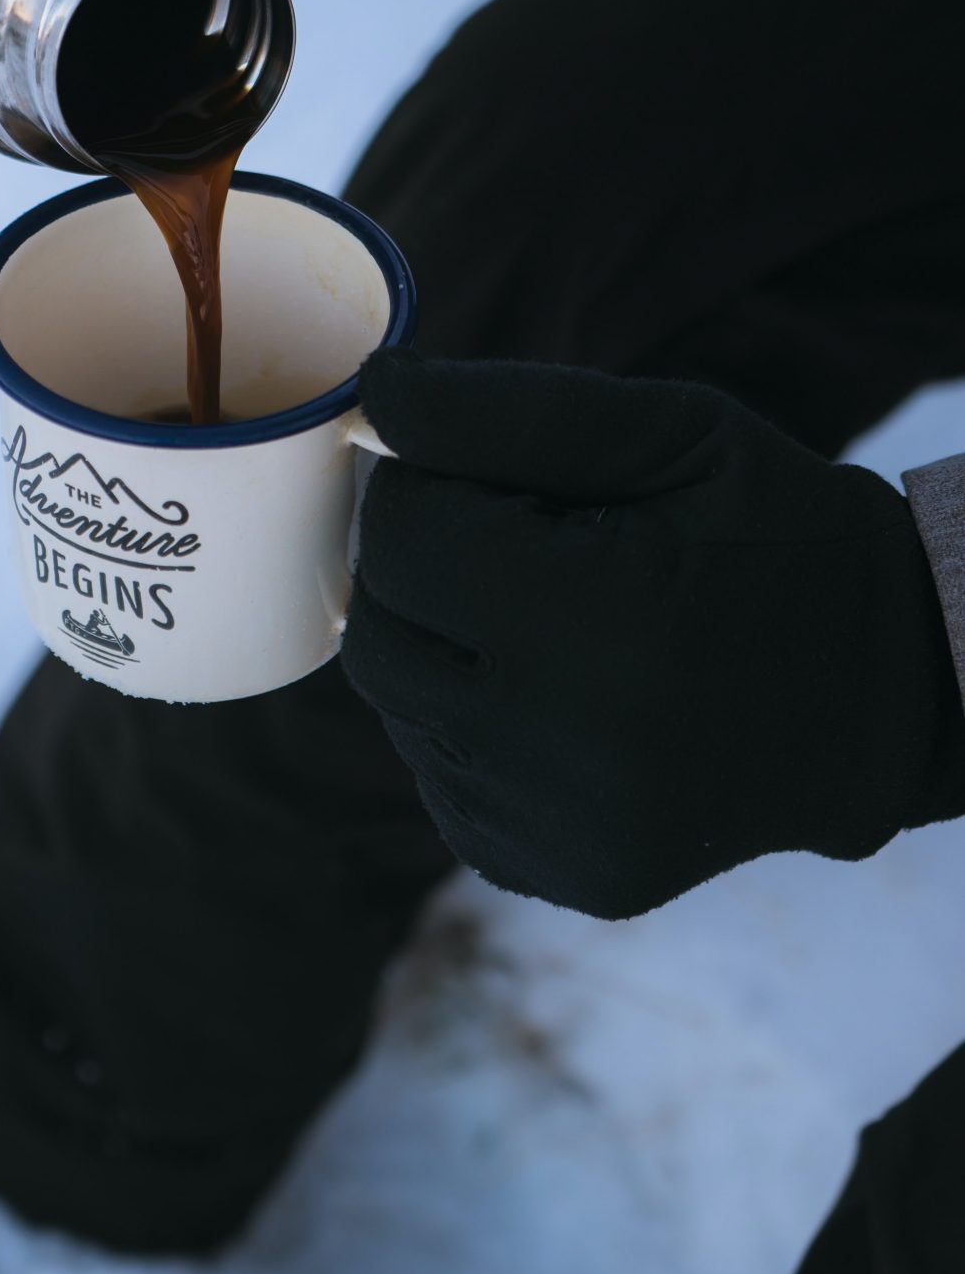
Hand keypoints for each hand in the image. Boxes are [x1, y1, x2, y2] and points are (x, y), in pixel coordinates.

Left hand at [342, 352, 964, 918]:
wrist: (896, 697)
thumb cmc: (784, 540)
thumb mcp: (674, 436)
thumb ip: (508, 412)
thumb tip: (375, 397)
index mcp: (588, 626)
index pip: (400, 540)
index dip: (426, 491)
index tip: (494, 483)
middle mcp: (561, 748)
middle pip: (380, 635)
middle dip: (420, 572)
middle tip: (509, 543)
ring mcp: (561, 831)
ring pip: (403, 714)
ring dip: (444, 651)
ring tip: (554, 621)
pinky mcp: (569, 877)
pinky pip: (448, 785)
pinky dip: (475, 730)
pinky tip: (561, 696)